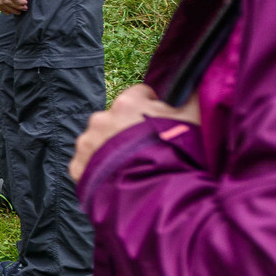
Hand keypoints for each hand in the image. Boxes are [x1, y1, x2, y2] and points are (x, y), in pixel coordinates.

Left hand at [0, 0, 27, 14]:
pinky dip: (19, 2)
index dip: (1, 8)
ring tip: (24, 8)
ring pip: (7, 1)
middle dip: (11, 9)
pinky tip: (24, 2)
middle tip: (18, 12)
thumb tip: (6, 0)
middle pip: (1, 2)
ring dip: (17, 7)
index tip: (8, 12)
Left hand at [70, 83, 199, 182]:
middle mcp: (101, 118)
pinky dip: (96, 169)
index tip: (159, 122)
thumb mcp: (193, 120)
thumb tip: (197, 82)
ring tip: (130, 165)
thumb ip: (192, 96)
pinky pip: (85, 163)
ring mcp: (87, 143)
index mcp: (127, 103)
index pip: (138, 95)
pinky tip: (115, 178)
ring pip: (98, 139)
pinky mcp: (78, 167)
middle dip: (127, 129)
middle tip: (145, 148)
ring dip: (109, 148)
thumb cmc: (177, 153)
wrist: (156, 193)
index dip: (151, 107)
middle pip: (115, 118)